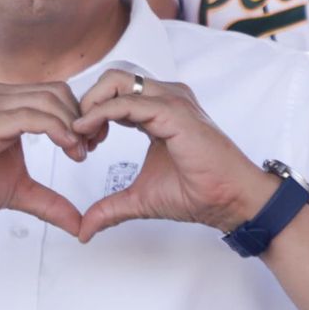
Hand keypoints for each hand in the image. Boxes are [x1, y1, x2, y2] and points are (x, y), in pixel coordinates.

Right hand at [0, 83, 87, 235]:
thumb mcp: (16, 191)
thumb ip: (49, 201)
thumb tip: (79, 224)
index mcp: (4, 103)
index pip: (55, 94)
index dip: (79, 117)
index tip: (91, 146)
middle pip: (58, 92)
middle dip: (82, 118)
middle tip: (90, 149)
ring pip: (49, 100)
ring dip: (73, 126)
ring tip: (80, 154)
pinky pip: (33, 116)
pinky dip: (58, 130)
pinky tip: (68, 149)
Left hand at [71, 70, 273, 241]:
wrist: (230, 201)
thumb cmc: (197, 193)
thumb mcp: (140, 198)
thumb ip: (110, 207)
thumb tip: (84, 230)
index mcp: (158, 110)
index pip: (115, 94)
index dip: (91, 113)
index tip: (81, 143)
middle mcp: (165, 98)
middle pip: (112, 79)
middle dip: (87, 102)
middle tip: (78, 135)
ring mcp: (171, 101)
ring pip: (116, 81)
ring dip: (90, 105)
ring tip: (81, 135)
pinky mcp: (174, 113)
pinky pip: (127, 103)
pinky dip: (101, 114)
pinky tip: (87, 133)